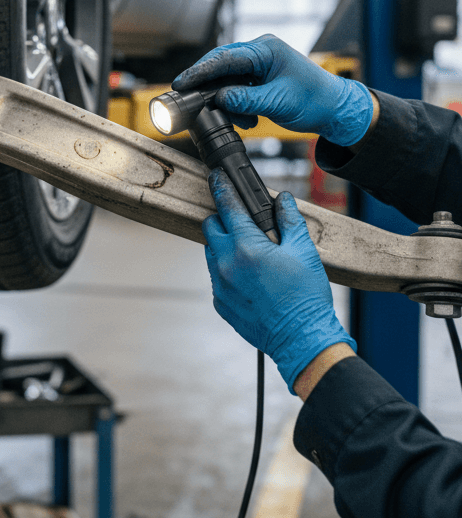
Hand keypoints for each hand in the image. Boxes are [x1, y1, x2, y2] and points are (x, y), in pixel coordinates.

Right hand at [172, 34, 373, 146]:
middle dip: (205, 84)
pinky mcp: (258, 78)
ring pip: (226, 79)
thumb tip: (218, 99)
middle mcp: (260, 52)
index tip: (182, 83)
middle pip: (220, 65)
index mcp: (266, 49)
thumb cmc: (316, 100)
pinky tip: (246, 118)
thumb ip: (246, 100)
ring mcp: (258, 64)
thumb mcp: (278, 103)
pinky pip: (236, 88)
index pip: (225, 58)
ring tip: (238, 118)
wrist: (335, 109)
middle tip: (186, 98)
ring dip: (225, 99)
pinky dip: (235, 104)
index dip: (201, 71)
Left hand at [202, 170, 355, 392]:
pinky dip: (228, 270)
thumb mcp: (303, 252)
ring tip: (252, 255)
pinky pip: (216, 276)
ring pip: (211, 251)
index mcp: (246, 247)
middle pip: (211, 227)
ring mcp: (219, 284)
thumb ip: (289, 220)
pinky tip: (250, 278)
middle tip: (245, 225)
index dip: (222, 188)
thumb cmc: (306, 297)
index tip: (217, 178)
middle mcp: (226, 264)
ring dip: (226, 246)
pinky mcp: (219, 301)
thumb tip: (283, 199)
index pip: (227, 207)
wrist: (302, 339)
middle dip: (224, 220)